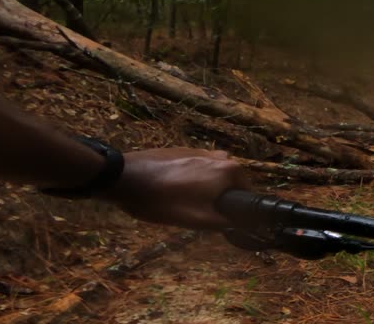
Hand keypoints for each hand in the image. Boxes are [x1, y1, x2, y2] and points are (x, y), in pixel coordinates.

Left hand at [102, 148, 248, 228]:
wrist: (126, 177)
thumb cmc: (163, 201)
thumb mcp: (196, 220)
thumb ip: (225, 222)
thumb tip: (244, 224)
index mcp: (230, 171)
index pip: (247, 194)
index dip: (236, 210)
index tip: (218, 220)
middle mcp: (222, 156)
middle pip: (230, 184)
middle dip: (218, 199)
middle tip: (198, 214)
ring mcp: (203, 150)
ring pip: (213, 177)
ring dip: (205, 190)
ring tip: (183, 203)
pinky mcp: (185, 150)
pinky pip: (198, 169)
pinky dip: (192, 180)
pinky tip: (173, 191)